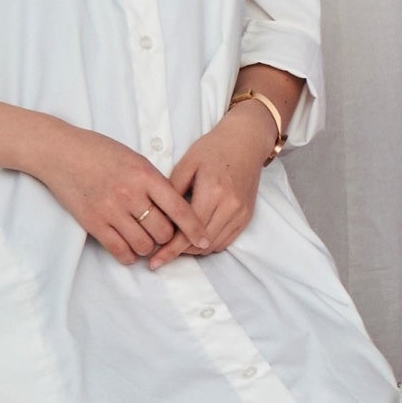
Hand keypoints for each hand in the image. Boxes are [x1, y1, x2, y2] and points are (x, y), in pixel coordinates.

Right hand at [31, 122, 194, 265]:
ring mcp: (111, 210)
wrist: (61, 152)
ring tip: (145, 240)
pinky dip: (128, 256)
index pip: (180, 209)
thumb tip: (176, 209)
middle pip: (163, 231)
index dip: (195, 229)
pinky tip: (130, 251)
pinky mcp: (92, 222)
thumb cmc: (101, 152)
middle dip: (167, 237)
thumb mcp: (136, 160)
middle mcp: (131, 194)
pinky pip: (118, 250)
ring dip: (148, 247)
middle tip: (162, 234)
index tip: (205, 240)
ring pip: (143, 244)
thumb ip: (156, 183)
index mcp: (146, 176)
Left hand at [167, 100, 278, 259]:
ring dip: (193, 250)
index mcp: (213, 192)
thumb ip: (171, 191)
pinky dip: (209, 244)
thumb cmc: (214, 148)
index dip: (169, 250)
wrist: (246, 141)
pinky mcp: (247, 216)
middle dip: (178, 253)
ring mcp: (241, 212)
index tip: (154, 262)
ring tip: (176, 245)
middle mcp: (230, 206)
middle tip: (159, 253)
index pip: (187, 231)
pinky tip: (195, 238)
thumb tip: (156, 217)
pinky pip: (226, 241)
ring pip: (213, 245)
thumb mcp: (187, 164)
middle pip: (200, 243)